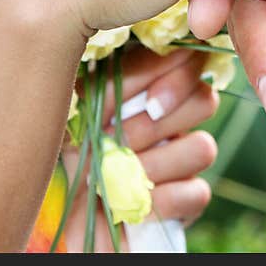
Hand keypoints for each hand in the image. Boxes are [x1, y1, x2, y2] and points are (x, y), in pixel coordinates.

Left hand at [61, 47, 218, 251]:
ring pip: (204, 148)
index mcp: (149, 86)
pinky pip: (197, 192)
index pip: (189, 61)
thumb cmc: (64, 154)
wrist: (59, 218)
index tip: (147, 101)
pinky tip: (132, 205)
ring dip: (154, 165)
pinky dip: (161, 200)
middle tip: (120, 141)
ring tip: (116, 176)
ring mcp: (183, 159)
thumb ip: (105, 78)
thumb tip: (136, 46)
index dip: (178, 76)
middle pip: (205, 100)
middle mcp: (171, 118)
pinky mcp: (187, 200)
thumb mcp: (77, 109)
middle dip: (158, 125)